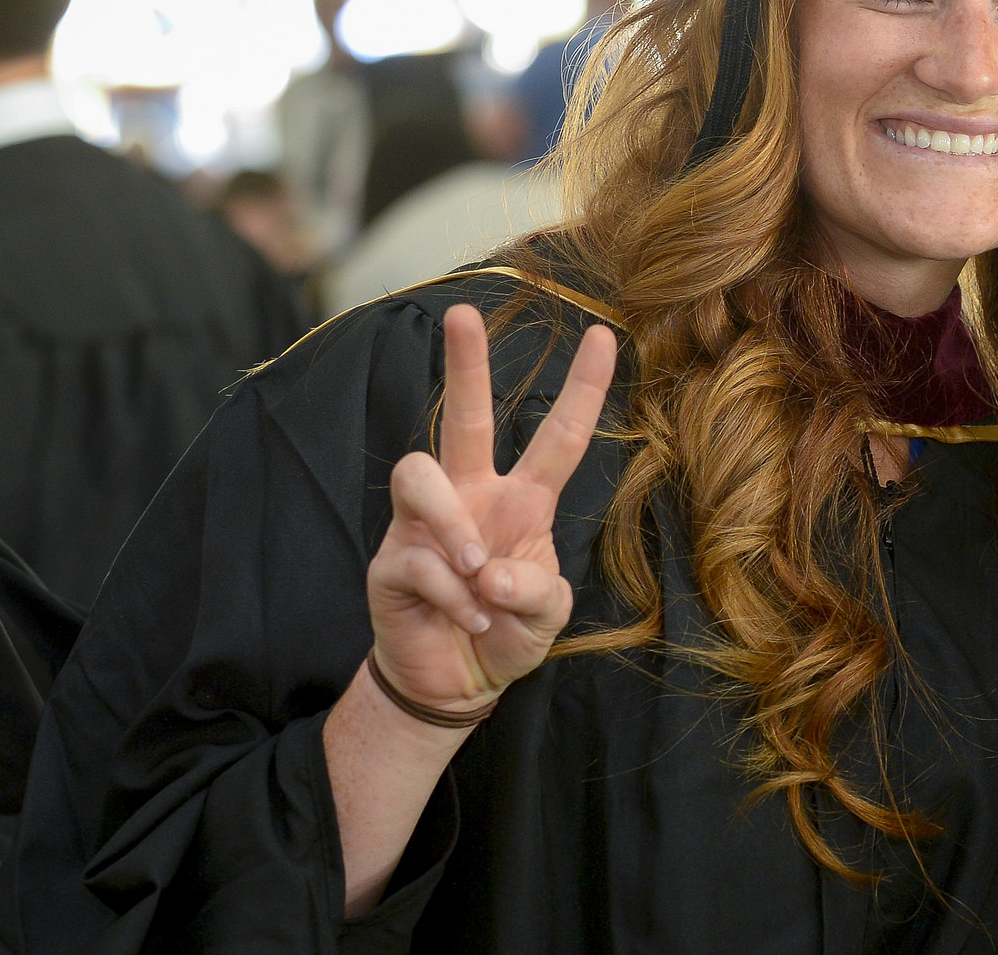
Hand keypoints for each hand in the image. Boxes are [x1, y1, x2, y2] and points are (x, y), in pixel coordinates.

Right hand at [366, 304, 615, 715]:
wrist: (456, 683)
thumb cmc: (507, 633)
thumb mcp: (546, 616)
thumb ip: (538, 593)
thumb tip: (495, 572)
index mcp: (522, 500)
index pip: (559, 436)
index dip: (584, 389)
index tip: (605, 336)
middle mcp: (471, 497)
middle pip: (465, 418)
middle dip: (464, 365)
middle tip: (461, 314)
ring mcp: (424, 525)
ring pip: (419, 474)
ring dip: (453, 526)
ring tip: (477, 571)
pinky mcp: (391, 560)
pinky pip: (415, 556)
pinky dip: (449, 594)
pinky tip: (468, 619)